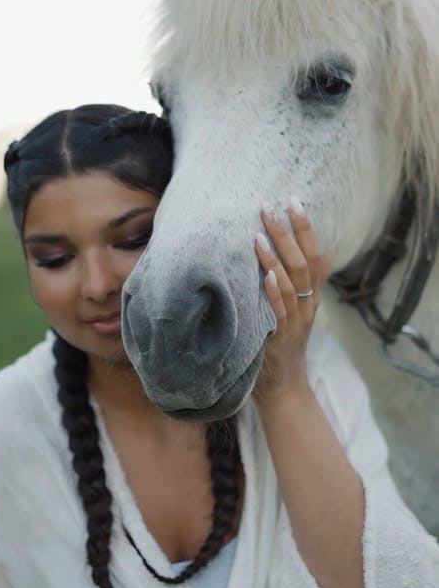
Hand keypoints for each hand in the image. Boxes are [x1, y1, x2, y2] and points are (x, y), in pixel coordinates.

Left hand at [253, 197, 331, 402]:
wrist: (284, 387)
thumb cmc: (285, 344)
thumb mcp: (300, 309)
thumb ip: (312, 281)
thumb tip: (328, 249)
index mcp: (311, 296)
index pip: (312, 253)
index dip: (304, 227)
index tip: (294, 199)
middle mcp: (307, 305)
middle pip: (302, 263)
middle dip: (287, 234)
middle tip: (270, 207)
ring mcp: (295, 321)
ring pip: (291, 284)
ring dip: (275, 258)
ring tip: (259, 235)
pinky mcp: (281, 338)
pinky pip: (279, 312)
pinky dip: (274, 293)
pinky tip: (265, 277)